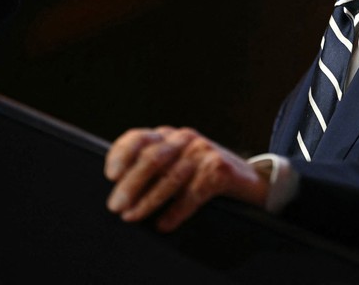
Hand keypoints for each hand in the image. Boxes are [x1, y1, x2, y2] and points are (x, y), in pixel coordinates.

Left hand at [104, 126, 269, 231]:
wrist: (247, 179)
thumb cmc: (202, 174)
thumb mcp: (175, 162)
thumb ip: (151, 168)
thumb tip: (118, 191)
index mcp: (167, 135)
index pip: (138, 138)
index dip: (121, 154)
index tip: (110, 175)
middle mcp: (184, 138)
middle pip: (152, 158)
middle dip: (130, 184)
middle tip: (116, 206)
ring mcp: (203, 152)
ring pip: (171, 176)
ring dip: (148, 200)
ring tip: (133, 216)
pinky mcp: (220, 169)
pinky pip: (193, 193)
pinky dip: (176, 211)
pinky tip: (165, 223)